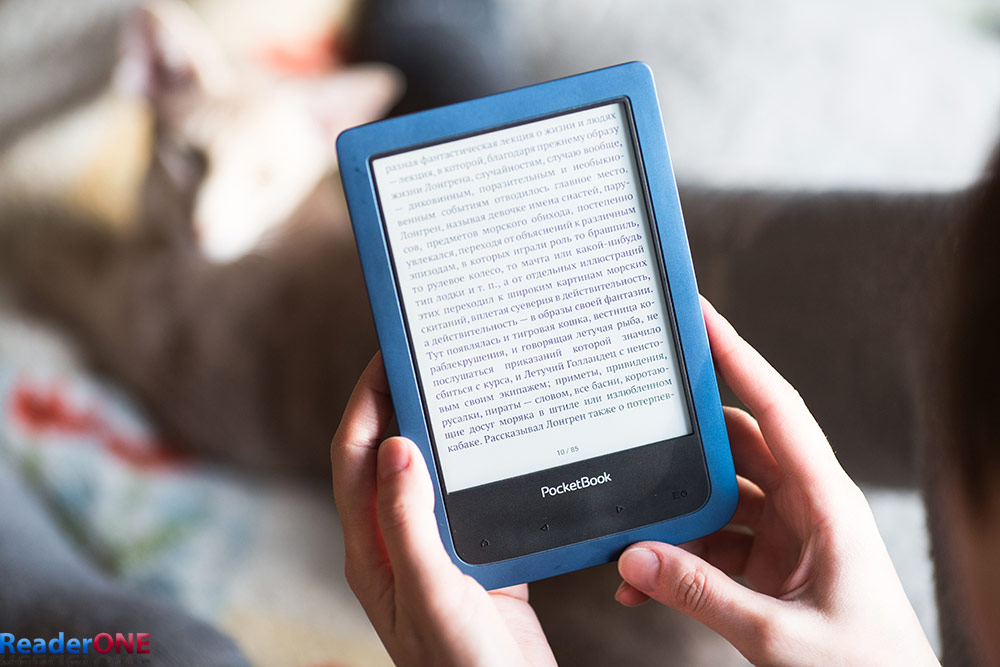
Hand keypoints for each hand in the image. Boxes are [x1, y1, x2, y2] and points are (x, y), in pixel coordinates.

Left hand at [330, 353, 555, 666]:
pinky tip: (509, 444)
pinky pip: (475, 498)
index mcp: (372, 550)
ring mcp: (439, 551)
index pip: (355, 458)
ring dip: (445, 430)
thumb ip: (409, 525)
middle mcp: (399, 543)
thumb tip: (397, 447)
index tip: (388, 355)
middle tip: (430, 357)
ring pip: (434, 473)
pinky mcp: (480, 560)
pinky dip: (485, 465)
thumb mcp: (431, 595)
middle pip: (390, 456)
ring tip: (468, 387)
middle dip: (403, 404)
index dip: (366, 403)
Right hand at [615, 298, 938, 665]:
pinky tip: (644, 580)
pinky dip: (678, 559)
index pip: (778, 409)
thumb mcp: (779, 633)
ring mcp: (787, 537)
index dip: (739, 356)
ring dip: (674, 515)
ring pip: (718, 499)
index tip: (701, 317)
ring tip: (629, 525)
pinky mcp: (770, 568)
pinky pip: (714, 546)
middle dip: (685, 439)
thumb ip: (701, 595)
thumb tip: (634, 559)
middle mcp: (806, 507)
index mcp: (828, 502)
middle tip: (637, 414)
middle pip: (737, 447)